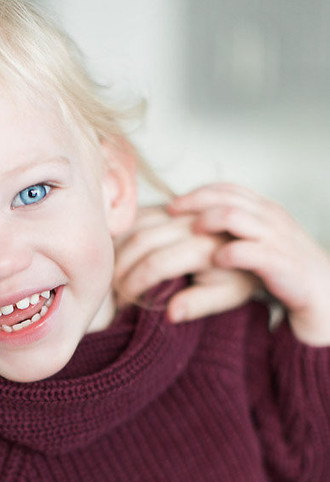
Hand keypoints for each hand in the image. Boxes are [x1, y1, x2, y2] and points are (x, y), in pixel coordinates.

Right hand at [112, 202, 257, 321]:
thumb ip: (198, 304)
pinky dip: (126, 234)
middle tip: (112, 291)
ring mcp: (183, 209)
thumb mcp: (227, 296)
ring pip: (138, 224)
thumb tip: (171, 313)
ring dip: (119, 251)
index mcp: (205, 248)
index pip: (156, 265)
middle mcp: (192, 222)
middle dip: (120, 269)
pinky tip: (120, 255)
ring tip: (113, 275)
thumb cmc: (238, 276)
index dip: (134, 285)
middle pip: (141, 241)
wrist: (256, 244)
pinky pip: (142, 214)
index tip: (124, 304)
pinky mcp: (176, 204)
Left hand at [169, 183, 329, 344]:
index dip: (197, 193)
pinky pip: (248, 250)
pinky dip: (228, 253)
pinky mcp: (276, 260)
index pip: (226, 188)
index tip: (173, 204)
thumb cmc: (284, 266)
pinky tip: (215, 260)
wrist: (321, 288)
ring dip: (209, 222)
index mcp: (262, 209)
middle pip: (225, 197)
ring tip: (192, 234)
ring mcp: (273, 236)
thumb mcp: (260, 240)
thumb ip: (236, 229)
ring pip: (235, 216)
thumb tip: (197, 227)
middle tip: (171, 214)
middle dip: (194, 202)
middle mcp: (267, 217)